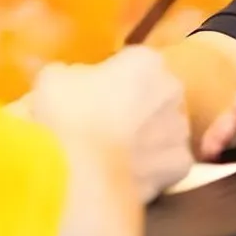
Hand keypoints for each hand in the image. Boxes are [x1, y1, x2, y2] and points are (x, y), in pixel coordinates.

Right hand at [25, 46, 193, 201]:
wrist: (82, 174)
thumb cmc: (67, 116)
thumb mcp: (53, 79)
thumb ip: (72, 74)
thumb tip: (73, 81)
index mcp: (146, 61)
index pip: (133, 63)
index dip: (113, 79)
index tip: (94, 94)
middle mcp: (172, 90)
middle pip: (155, 94)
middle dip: (137, 105)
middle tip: (104, 123)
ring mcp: (181, 129)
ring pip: (165, 129)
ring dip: (148, 136)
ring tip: (115, 153)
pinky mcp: (182, 166)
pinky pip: (167, 162)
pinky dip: (153, 167)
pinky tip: (128, 173)